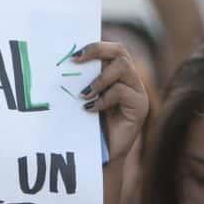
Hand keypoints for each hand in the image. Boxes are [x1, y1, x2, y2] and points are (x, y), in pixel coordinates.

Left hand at [76, 42, 148, 161]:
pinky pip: (122, 91)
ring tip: (84, 93)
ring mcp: (138, 92)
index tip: (73, 55)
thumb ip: (82, 81)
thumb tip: (63, 62)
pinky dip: (103, 98)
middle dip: (97, 51)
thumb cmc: (90, 126)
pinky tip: (91, 109)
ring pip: (123, 67)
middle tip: (76, 61)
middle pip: (120, 51)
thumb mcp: (84, 99)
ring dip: (99, 78)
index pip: (112, 49)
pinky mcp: (140, 107)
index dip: (95, 47)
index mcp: (118, 75)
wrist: (102, 156)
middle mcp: (131, 80)